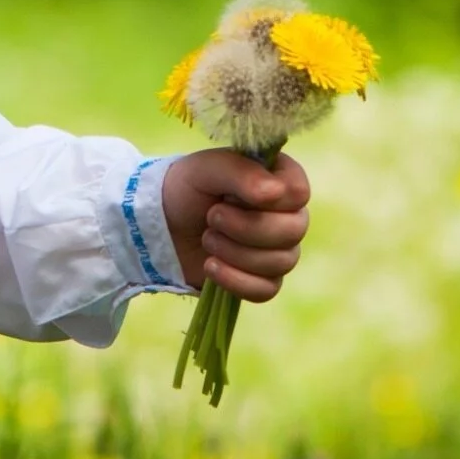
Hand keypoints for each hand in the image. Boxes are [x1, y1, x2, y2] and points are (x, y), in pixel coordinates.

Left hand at [161, 149, 310, 301]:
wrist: (160, 227)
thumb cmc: (186, 189)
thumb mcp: (207, 168)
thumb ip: (242, 173)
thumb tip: (275, 193)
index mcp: (277, 178)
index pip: (299, 192)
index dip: (270, 199)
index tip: (231, 197)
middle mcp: (284, 213)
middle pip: (294, 230)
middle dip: (246, 228)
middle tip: (212, 217)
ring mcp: (276, 248)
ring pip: (282, 262)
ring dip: (236, 252)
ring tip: (207, 239)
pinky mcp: (261, 278)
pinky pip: (267, 289)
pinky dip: (236, 280)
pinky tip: (211, 266)